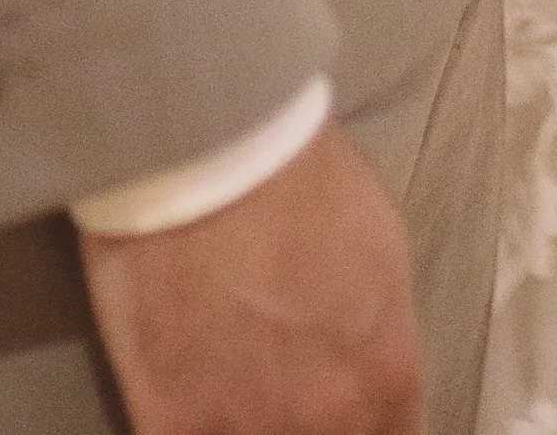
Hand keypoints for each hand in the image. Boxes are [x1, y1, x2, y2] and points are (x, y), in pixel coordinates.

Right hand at [80, 122, 422, 434]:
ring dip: (252, 422)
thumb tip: (366, 362)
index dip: (371, 423)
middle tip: (287, 378)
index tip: (355, 411)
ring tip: (235, 374)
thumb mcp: (383, 250)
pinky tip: (188, 393)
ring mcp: (245, 432)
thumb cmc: (302, 177)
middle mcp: (324, 421)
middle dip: (314, 420)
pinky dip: (193, 423)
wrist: (211, 150)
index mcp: (386, 376)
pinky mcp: (170, 427)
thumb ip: (379, 331)